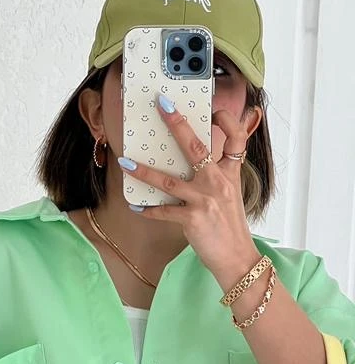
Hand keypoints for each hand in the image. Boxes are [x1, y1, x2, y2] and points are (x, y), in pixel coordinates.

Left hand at [119, 97, 259, 286]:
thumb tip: (197, 159)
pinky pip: (164, 211)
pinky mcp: (192, 219)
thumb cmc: (230, 227)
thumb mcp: (232, 194)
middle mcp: (218, 182)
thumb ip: (219, 174)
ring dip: (144, 171)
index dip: (227, 121)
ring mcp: (205, 200)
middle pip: (195, 146)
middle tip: (162, 105)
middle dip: (177, 123)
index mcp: (230, 173)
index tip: (214, 110)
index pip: (236, 138)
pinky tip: (136, 206)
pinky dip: (148, 210)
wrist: (237, 258)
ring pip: (169, 180)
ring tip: (125, 162)